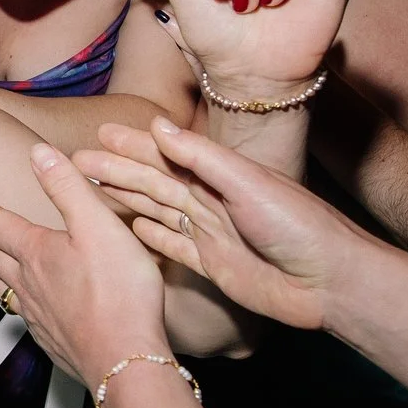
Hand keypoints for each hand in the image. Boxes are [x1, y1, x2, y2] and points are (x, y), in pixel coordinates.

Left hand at [0, 142, 168, 390]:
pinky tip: (17, 301)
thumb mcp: (99, 226)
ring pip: (1, 284)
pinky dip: (8, 297)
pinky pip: (19, 311)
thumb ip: (68, 187)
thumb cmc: (120, 292)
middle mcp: (29, 283)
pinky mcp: (50, 338)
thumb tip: (38, 153)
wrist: (124, 359)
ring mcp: (36, 314)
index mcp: (37, 252)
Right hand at [78, 117, 364, 329]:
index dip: (133, 145)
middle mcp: (214, 201)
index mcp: (223, 175)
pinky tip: (129, 230)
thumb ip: (202, 157)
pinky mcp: (214, 265)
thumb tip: (158, 127)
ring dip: (125, 199)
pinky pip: (173, 247)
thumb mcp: (247, 182)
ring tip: (90, 191)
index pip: (167, 155)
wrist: (329, 280)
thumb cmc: (298, 224)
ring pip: (157, 211)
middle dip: (117, 170)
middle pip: (154, 182)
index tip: (100, 133)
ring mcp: (212, 233)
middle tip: (78, 162)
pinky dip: (150, 237)